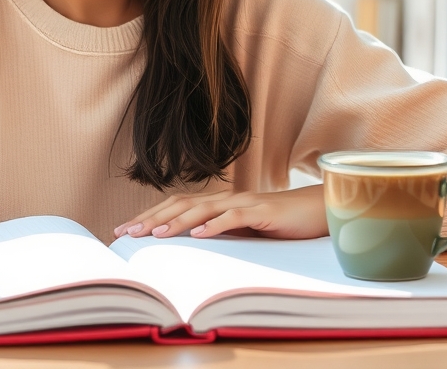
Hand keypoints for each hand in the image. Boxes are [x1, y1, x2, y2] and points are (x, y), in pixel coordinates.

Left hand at [113, 185, 325, 240]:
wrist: (321, 211)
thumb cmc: (283, 225)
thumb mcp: (246, 234)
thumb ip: (221, 236)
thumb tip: (191, 248)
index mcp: (220, 204)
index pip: (177, 206)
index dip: (150, 216)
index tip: (125, 231)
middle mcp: (227, 198)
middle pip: (181, 204)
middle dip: (151, 219)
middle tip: (126, 234)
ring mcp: (245, 202)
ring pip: (203, 209)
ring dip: (176, 221)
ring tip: (154, 234)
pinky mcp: (263, 210)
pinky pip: (235, 216)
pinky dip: (215, 225)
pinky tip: (198, 235)